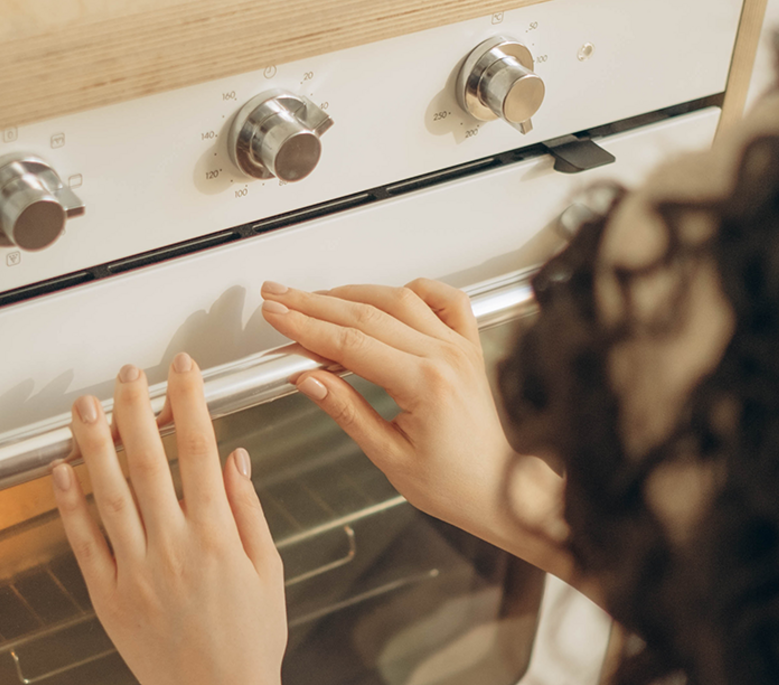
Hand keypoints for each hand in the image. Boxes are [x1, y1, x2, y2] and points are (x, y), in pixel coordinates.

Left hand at [51, 353, 286, 684]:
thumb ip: (249, 509)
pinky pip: (84, 540)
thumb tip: (237, 458)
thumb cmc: (247, 640)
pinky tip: (63, 469)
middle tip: (129, 375)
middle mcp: (173, 546)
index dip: (190, 402)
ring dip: (96, 443)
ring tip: (86, 406)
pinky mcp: (109, 594)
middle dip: (137, 408)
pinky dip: (70, 502)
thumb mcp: (270, 569)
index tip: (183, 371)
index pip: (201, 450)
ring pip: (110, 492)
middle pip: (149, 460)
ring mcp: (136, 570)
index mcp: (217, 536)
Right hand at [260, 279, 574, 579]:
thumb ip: (346, 410)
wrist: (501, 490)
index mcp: (425, 383)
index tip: (277, 315)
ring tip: (315, 297)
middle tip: (279, 298)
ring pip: (399, 298)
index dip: (306, 325)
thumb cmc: (456, 484)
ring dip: (352, 293)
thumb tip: (308, 379)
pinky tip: (390, 293)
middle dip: (313, 303)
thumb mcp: (389, 456)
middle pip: (366, 313)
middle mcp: (445, 356)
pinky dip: (414, 289)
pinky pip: (445, 299)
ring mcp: (459, 346)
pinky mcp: (468, 346)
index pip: (350, 342)